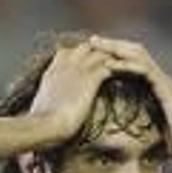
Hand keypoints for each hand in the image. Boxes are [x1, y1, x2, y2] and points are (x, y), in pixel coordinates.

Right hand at [27, 39, 147, 143]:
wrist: (44, 124)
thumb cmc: (42, 122)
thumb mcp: (44, 105)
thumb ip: (51, 99)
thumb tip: (52, 107)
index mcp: (53, 71)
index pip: (67, 52)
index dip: (82, 56)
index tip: (93, 63)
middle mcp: (65, 65)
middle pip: (86, 48)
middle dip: (101, 53)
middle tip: (117, 65)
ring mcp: (77, 69)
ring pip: (100, 53)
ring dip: (114, 60)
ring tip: (128, 68)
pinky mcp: (90, 79)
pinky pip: (109, 66)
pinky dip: (119, 69)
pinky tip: (129, 77)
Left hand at [85, 35, 171, 155]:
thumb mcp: (151, 129)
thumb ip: (139, 124)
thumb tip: (122, 137)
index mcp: (156, 85)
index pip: (134, 60)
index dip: (115, 53)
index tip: (94, 51)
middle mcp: (160, 78)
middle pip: (134, 51)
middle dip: (112, 44)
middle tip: (91, 40)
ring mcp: (164, 81)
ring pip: (138, 55)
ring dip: (116, 48)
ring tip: (97, 45)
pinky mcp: (166, 88)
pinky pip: (145, 70)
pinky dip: (127, 65)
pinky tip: (111, 64)